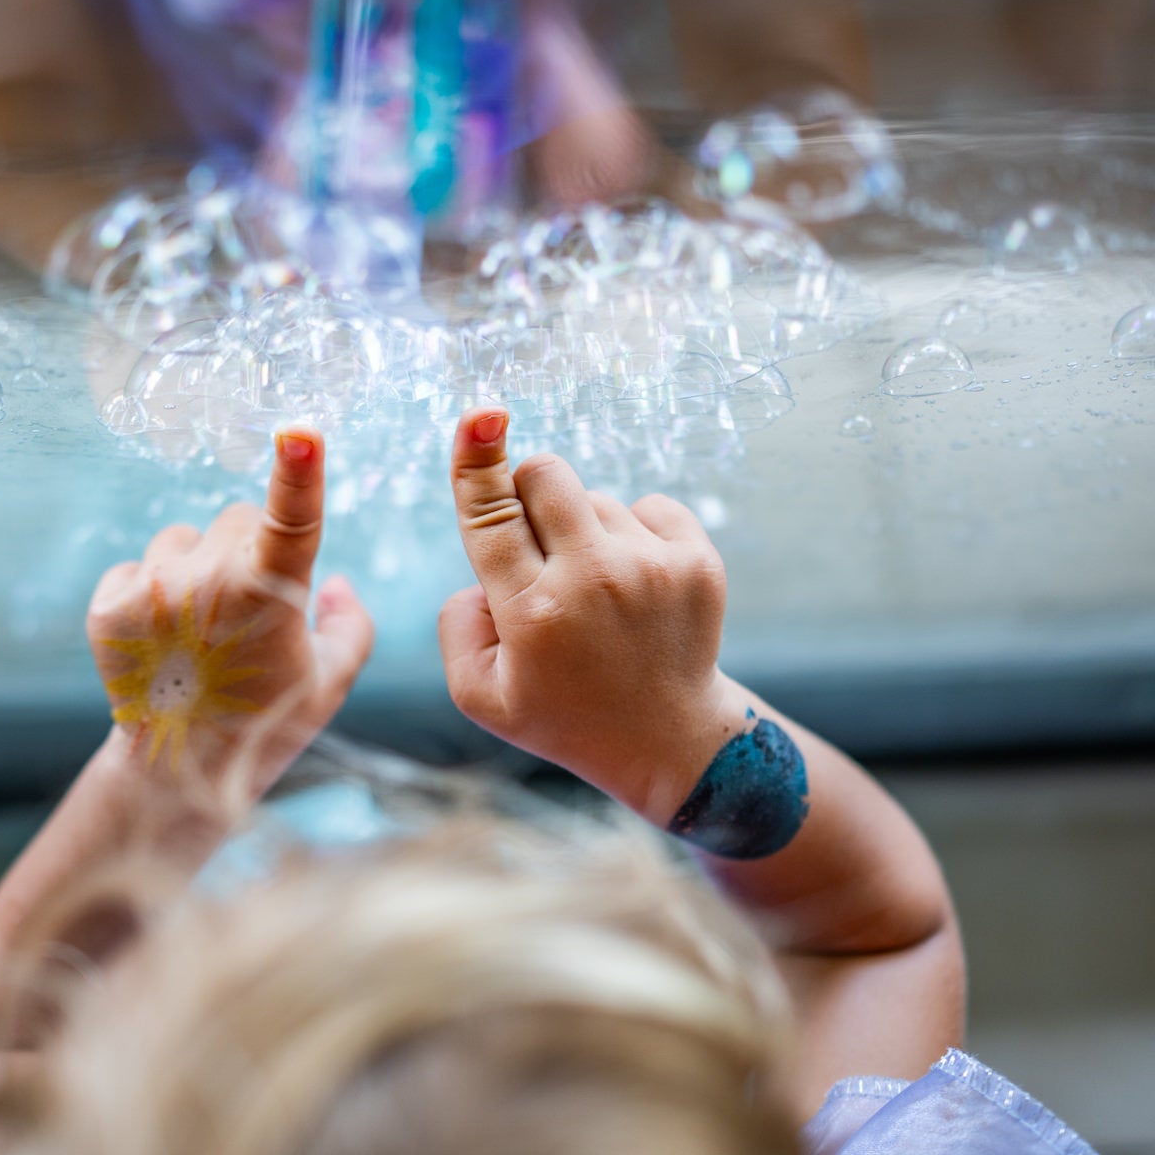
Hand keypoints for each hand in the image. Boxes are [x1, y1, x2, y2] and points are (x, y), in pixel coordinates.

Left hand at [86, 428, 373, 797]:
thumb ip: (351, 624)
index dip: (301, 468)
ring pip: (184, 540)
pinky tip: (162, 640)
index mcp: (271, 592)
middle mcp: (208, 580)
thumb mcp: (330, 683)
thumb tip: (338, 582)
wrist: (176, 773)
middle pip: (237, 520)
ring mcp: (153, 590)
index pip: (293, 517)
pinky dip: (150, 593)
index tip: (300, 429)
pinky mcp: (108, 605)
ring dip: (195, 569)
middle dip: (249, 551)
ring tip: (199, 633)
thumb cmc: (265, 725)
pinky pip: (137, 567)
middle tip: (248, 613)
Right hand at [438, 406, 746, 819]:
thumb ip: (456, 623)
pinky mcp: (698, 561)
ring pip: (593, 498)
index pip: (493, 517)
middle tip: (534, 544)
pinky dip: (631, 533)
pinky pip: (648, 504)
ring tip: (594, 594)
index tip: (481, 414)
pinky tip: (633, 584)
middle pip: (546, 474)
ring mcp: (653, 568)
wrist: (667, 739)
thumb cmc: (560, 713)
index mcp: (534, 614)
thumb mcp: (480, 694)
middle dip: (526, 491)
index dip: (478, 460)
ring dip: (581, 531)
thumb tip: (482, 570)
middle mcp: (596, 582)